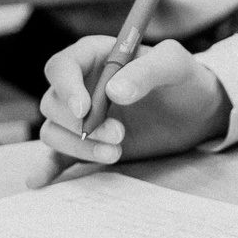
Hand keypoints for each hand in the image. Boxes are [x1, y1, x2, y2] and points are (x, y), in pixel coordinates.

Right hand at [26, 36, 232, 188]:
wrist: (198, 111)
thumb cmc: (184, 78)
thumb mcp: (175, 64)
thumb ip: (148, 71)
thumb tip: (114, 92)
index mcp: (95, 56)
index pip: (62, 67)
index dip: (67, 88)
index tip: (85, 110)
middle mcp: (81, 85)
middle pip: (53, 103)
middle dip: (80, 124)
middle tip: (119, 134)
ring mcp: (81, 117)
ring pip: (54, 131)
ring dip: (78, 146)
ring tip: (116, 153)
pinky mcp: (86, 143)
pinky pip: (57, 155)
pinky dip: (48, 168)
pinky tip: (40, 181)